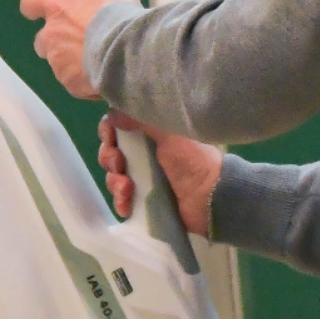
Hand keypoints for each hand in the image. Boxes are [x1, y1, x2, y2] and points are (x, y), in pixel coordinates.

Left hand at [17, 0, 137, 99]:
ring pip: (58, 62)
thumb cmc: (116, 14)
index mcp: (57, 8)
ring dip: (71, 59)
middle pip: (42, 39)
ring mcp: (59, 62)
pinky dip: (83, 79)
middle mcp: (51, 36)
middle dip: (55, 39)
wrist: (125, 52)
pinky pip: (73, 82)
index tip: (38, 8)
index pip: (31, 1)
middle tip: (79, 36)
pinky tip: (102, 73)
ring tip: (96, 57)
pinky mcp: (70, 84)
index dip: (34, 5)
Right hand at [95, 112, 225, 237]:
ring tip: (127, 189)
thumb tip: (113, 112)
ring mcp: (143, 178)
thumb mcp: (169, 133)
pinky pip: (122, 200)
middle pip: (111, 151)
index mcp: (151, 133)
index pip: (118, 127)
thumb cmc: (193, 160)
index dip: (109, 131)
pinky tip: (126, 206)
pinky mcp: (144, 201)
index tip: (111, 137)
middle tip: (119, 164)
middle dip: (109, 158)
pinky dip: (120, 202)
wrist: (211, 198)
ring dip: (114, 182)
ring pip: (114, 177)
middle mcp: (144, 153)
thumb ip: (142, 118)